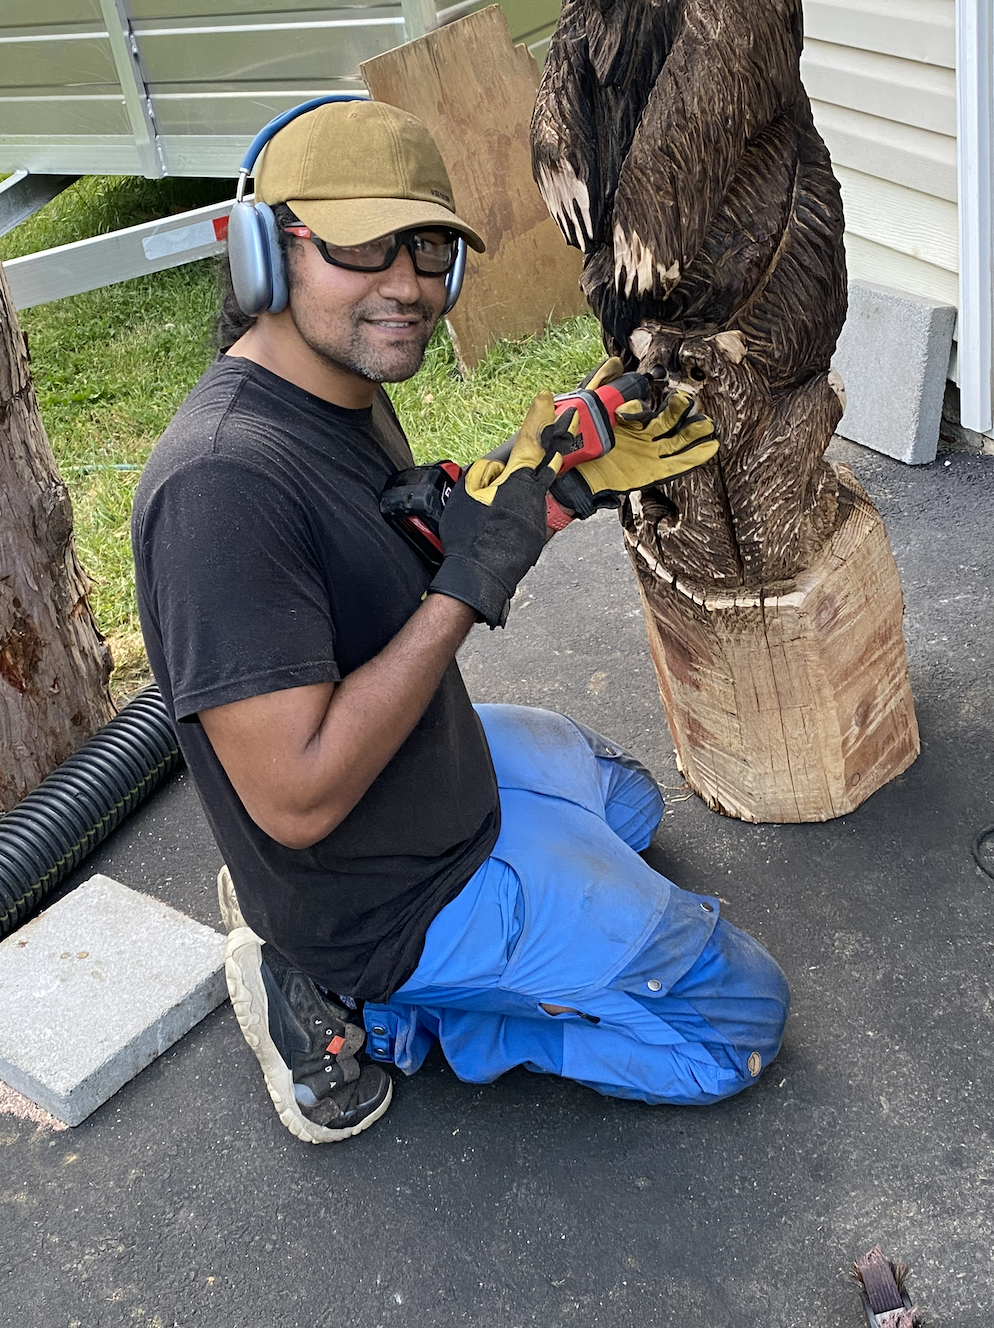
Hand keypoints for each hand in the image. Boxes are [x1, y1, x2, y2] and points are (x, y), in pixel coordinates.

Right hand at [429, 393, 566, 626]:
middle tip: (566, 420)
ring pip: (537, 486)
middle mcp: (535, 493)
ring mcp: (539, 513)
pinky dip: (524, 503)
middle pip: (545, 461)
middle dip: (555, 439)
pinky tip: (508, 508)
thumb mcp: (466, 493)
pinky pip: (533, 509)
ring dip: (531, 477)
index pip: (531, 440)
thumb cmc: (468, 535)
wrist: (479, 574)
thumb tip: (499, 467)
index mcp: (518, 477)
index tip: (546, 399)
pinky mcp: (538, 532)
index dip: (538, 417)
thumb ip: (485, 472)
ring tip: (519, 476)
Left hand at [551, 388, 718, 517]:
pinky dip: (694, 455)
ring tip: (705, 423)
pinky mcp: (653, 472)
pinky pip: (677, 463)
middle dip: (679, 410)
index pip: (643, 407)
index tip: (638, 400)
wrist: (568, 479)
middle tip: (684, 400)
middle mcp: (641, 435)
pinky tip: (710, 446)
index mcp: (626, 420)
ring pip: (677, 439)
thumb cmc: (573, 445)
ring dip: (692, 431)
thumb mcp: (582, 410)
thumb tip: (615, 363)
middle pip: (668, 420)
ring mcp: (648, 454)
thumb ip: (598, 386)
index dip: (643, 403)